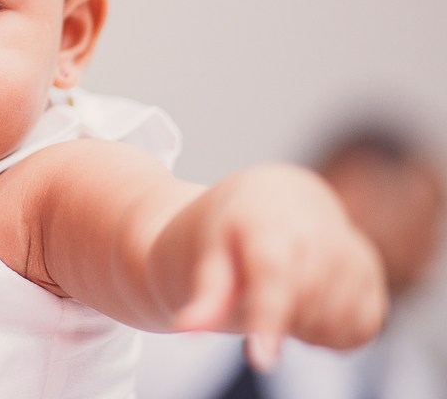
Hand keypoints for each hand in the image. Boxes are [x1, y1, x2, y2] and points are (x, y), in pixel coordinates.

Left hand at [148, 163, 387, 370]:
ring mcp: (353, 254)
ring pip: (334, 325)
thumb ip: (205, 296)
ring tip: (281, 297)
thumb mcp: (210, 255)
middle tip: (255, 301)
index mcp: (270, 221)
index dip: (270, 318)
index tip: (261, 360)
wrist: (277, 199)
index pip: (274, 275)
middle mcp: (320, 233)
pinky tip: (309, 308)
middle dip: (278, 323)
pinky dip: (332, 333)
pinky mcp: (373, 276)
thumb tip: (186, 330)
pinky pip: (361, 330)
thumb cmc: (236, 231)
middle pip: (305, 308)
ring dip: (303, 329)